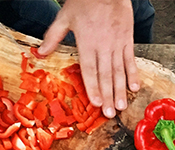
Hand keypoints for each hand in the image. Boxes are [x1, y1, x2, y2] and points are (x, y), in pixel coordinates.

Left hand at [38, 0, 139, 117]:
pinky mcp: (128, 40)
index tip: (96, 103)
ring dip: (120, 90)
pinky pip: (131, 61)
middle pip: (105, 75)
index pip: (89, 70)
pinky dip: (133, 74)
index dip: (93, 87)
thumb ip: (53, 36)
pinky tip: (134, 88)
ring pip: (119, 71)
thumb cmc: (85, 1)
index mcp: (87, 42)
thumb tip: (40, 52)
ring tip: (121, 106)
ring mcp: (117, 44)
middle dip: (107, 96)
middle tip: (109, 113)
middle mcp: (103, 46)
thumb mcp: (65, 17)